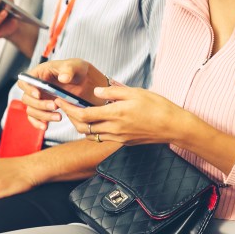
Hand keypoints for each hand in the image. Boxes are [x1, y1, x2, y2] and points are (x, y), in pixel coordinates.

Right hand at [17, 59, 107, 129]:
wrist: (84, 82)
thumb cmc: (77, 70)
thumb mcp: (75, 66)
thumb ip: (69, 70)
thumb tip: (63, 78)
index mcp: (39, 74)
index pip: (24, 81)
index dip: (28, 89)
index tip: (39, 94)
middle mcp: (36, 87)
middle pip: (26, 98)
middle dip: (40, 104)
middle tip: (55, 106)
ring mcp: (38, 99)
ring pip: (31, 110)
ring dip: (43, 115)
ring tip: (59, 117)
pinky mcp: (43, 109)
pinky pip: (34, 118)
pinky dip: (38, 123)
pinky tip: (46, 126)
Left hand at [55, 85, 192, 144]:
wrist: (173, 126)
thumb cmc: (157, 106)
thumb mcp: (135, 92)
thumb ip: (113, 91)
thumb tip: (96, 91)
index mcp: (115, 114)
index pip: (83, 114)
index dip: (69, 108)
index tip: (61, 100)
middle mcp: (114, 129)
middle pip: (83, 127)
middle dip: (71, 117)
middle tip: (67, 106)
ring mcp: (118, 138)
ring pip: (91, 135)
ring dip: (82, 125)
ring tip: (79, 113)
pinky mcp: (124, 142)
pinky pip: (103, 138)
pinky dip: (94, 130)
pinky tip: (96, 121)